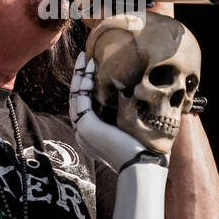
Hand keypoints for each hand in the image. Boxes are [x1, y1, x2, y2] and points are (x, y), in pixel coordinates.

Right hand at [69, 52, 148, 169]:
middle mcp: (82, 131)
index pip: (83, 103)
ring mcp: (82, 129)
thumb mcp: (128, 123)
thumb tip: (128, 89)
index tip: (91, 66)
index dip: (85, 83)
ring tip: (85, 57)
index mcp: (91, 133)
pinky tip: (90, 68)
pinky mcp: (86, 126)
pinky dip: (84, 83)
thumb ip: (123, 109)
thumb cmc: (142, 146)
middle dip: (79, 75)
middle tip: (83, 56)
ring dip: (80, 75)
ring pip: (76, 96)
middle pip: (76, 97)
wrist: (142, 163)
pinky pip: (82, 99)